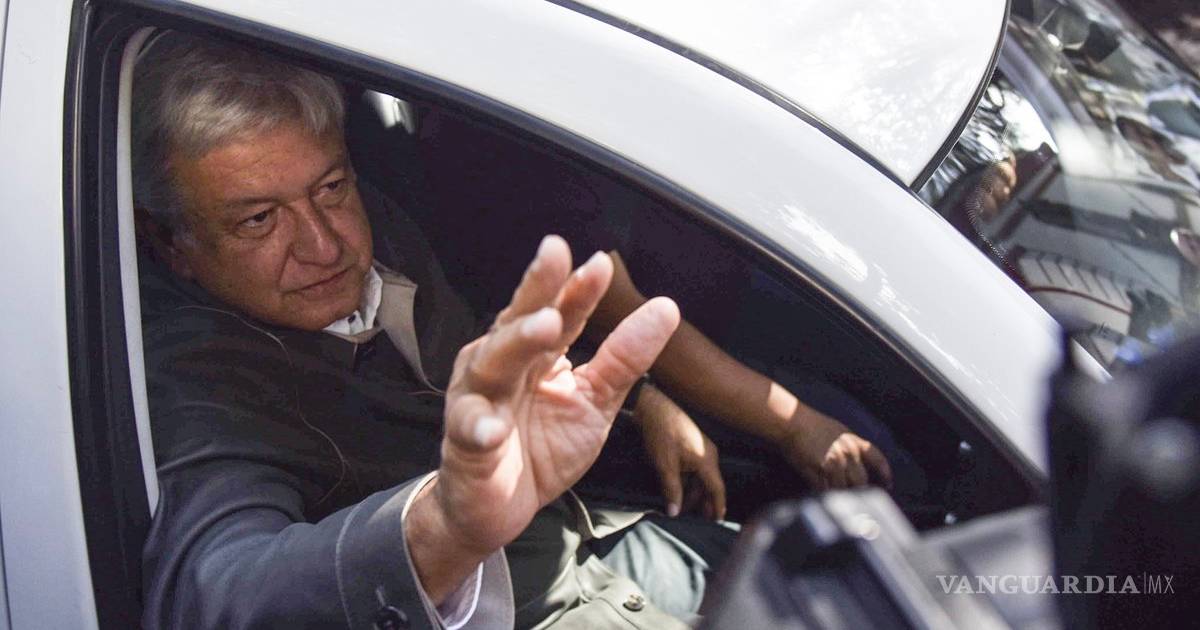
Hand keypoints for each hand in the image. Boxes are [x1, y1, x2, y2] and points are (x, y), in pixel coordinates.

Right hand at [406, 236, 679, 601]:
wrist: (497, 507)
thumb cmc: (542, 446)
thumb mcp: (594, 402)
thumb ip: (624, 357)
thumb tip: (666, 307)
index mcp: (536, 351)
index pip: (561, 313)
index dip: (579, 289)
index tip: (602, 264)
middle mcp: (502, 362)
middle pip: (520, 320)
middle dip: (539, 288)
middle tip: (556, 255)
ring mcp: (479, 397)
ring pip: (494, 362)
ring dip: (518, 342)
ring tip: (546, 327)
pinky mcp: (464, 440)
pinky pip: (471, 429)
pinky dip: (480, 427)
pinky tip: (494, 429)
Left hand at [634, 383, 725, 519]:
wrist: (653, 409)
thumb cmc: (661, 435)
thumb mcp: (665, 466)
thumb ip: (672, 490)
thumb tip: (674, 512)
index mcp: (707, 460)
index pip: (717, 489)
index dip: (717, 506)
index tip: (717, 520)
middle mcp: (709, 454)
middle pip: (709, 484)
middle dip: (703, 502)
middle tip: (700, 519)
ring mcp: (701, 448)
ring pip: (701, 476)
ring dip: (693, 492)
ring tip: (684, 506)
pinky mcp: (692, 445)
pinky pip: (695, 468)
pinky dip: (688, 480)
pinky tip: (679, 489)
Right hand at [781, 407, 892, 490]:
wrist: (793, 422)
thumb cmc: (810, 425)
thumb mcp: (838, 431)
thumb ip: (851, 446)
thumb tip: (856, 463)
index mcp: (855, 442)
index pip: (877, 459)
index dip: (884, 473)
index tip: (888, 484)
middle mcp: (849, 453)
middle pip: (862, 481)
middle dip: (859, 490)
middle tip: (855, 499)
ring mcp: (837, 462)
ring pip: (845, 489)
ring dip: (840, 495)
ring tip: (837, 501)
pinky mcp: (822, 469)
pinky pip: (828, 489)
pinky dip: (825, 494)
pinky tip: (821, 496)